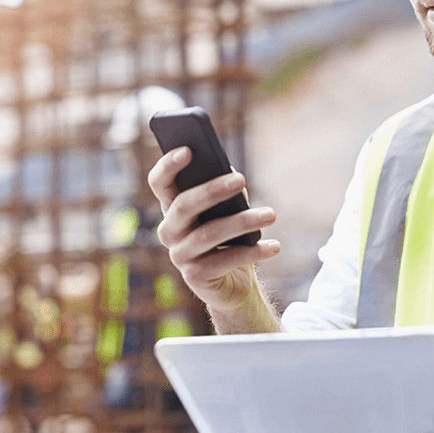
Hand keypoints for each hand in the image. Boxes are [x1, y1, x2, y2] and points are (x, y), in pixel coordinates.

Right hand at [148, 146, 280, 313]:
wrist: (232, 283)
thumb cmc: (230, 238)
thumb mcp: (227, 211)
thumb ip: (226, 191)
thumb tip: (232, 175)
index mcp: (172, 208)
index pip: (159, 183)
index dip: (168, 165)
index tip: (189, 149)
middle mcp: (169, 231)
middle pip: (184, 205)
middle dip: (213, 190)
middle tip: (241, 180)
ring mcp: (179, 256)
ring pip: (209, 233)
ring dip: (243, 221)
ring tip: (271, 214)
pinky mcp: (195, 277)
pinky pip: (225, 260)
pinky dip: (253, 252)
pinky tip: (274, 246)